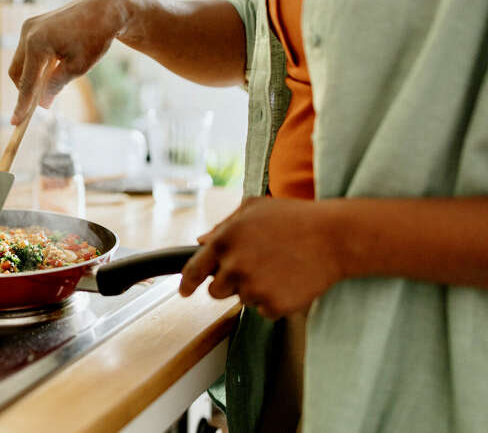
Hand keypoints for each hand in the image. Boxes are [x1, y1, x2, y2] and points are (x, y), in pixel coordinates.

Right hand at [8, 0, 130, 123]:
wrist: (104, 9)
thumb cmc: (95, 38)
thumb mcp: (78, 67)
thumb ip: (56, 85)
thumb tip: (41, 104)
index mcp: (37, 44)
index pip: (27, 82)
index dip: (22, 105)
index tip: (16, 123)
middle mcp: (28, 33)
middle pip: (16, 72)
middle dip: (25, 89)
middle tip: (37, 105)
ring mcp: (29, 26)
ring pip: (20, 61)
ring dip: (31, 76)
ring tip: (51, 82)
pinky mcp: (33, 24)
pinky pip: (27, 50)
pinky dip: (35, 63)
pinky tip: (52, 67)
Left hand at [179, 197, 347, 317]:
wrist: (335, 237)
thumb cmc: (295, 218)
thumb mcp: (255, 208)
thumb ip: (224, 225)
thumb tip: (201, 242)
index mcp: (224, 241)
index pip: (194, 270)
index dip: (186, 283)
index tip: (184, 291)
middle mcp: (234, 266)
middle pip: (216, 291)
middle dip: (230, 282)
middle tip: (255, 267)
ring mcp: (253, 288)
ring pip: (242, 300)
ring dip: (255, 289)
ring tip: (279, 267)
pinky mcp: (273, 305)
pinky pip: (264, 311)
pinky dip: (275, 301)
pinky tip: (291, 280)